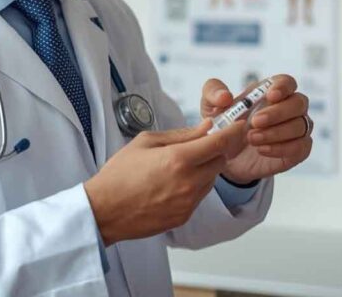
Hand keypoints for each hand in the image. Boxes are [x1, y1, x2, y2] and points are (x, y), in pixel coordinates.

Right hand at [83, 120, 242, 245]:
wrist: (103, 211)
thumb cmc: (119, 174)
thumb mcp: (146, 142)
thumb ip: (181, 134)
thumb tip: (206, 127)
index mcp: (179, 159)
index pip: (220, 143)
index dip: (233, 132)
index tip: (238, 125)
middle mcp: (188, 182)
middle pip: (221, 161)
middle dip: (216, 150)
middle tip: (202, 145)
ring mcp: (188, 202)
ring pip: (212, 179)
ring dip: (205, 169)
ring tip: (180, 166)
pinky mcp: (185, 216)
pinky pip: (200, 196)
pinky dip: (195, 186)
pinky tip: (173, 183)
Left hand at [200, 75, 312, 184]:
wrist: (226, 157)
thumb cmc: (225, 125)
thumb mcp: (210, 107)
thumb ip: (213, 93)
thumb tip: (225, 97)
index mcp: (273, 92)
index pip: (288, 82)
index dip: (283, 87)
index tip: (270, 95)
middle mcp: (290, 108)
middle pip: (299, 103)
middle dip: (278, 112)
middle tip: (254, 122)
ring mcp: (297, 129)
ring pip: (301, 125)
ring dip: (277, 132)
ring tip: (252, 139)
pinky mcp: (298, 149)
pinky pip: (301, 146)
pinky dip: (282, 148)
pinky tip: (262, 150)